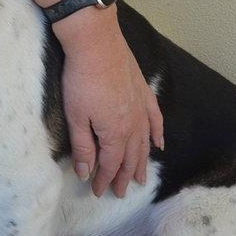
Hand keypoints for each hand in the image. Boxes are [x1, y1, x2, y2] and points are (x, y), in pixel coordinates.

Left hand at [57, 6, 165, 196]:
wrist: (96, 42)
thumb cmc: (81, 79)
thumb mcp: (76, 117)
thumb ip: (83, 147)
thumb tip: (85, 173)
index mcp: (115, 133)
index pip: (111, 165)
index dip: (105, 180)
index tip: (99, 192)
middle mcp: (133, 125)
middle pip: (130, 158)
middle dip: (125, 177)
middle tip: (122, 192)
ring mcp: (141, 108)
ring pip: (144, 143)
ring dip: (142, 162)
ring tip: (141, 178)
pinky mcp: (143, 92)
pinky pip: (155, 118)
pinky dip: (158, 133)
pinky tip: (159, 143)